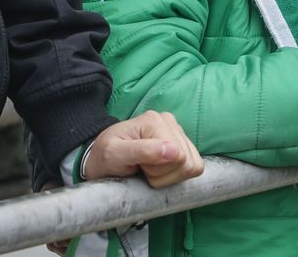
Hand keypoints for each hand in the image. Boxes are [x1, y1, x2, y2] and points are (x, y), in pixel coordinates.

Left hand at [83, 110, 202, 187]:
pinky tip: (160, 170)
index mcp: (155, 120)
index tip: (139, 167)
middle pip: (187, 163)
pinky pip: (195, 166)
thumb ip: (142, 151)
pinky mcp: (182, 144)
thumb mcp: (114, 154)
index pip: (178, 157)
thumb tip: (173, 151)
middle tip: (142, 169)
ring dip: (170, 176)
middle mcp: (169, 121)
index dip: (159, 171)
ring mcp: (177, 132)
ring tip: (148, 169)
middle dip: (164, 175)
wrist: (102, 159)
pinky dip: (177, 175)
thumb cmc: (105, 157)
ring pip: (192, 166)